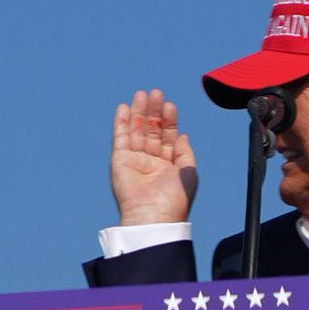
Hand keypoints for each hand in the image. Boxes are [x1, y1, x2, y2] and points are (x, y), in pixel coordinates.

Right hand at [109, 89, 197, 225]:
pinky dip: (121, 123)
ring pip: (136, 131)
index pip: (168, 137)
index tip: (170, 105)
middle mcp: (151, 161)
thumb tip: (183, 134)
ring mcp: (134, 160)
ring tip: (142, 94)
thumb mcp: (189, 172)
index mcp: (168, 165)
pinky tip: (123, 108)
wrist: (153, 216)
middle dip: (153, 112)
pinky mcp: (119, 161)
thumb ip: (185, 152)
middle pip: (152, 130)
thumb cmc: (174, 199)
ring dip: (138, 112)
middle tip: (155, 93)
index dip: (169, 120)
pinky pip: (120, 138)